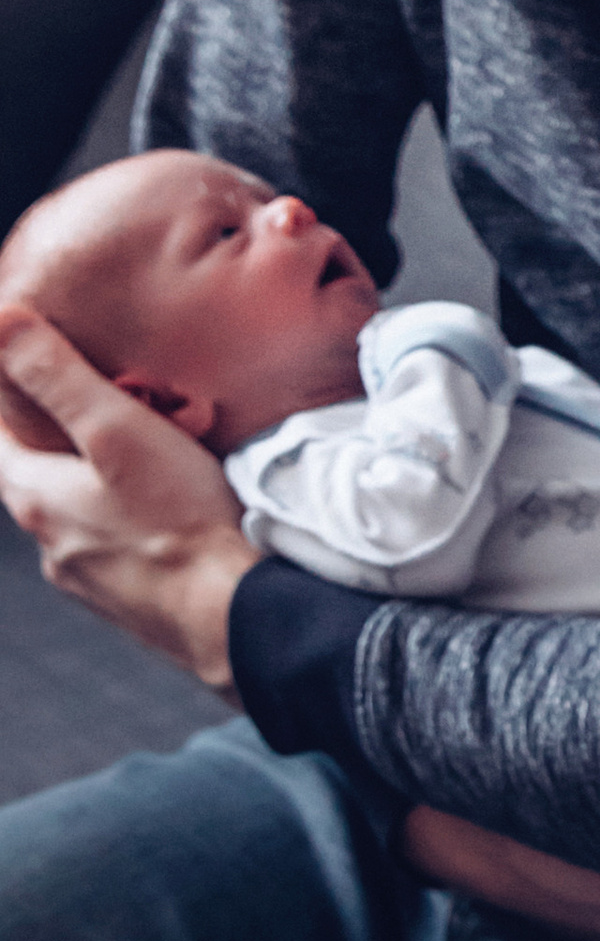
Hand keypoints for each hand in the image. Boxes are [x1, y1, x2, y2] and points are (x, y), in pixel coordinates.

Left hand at [0, 304, 256, 687]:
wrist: (234, 616)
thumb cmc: (180, 522)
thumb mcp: (117, 430)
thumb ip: (59, 378)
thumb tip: (4, 324)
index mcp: (37, 498)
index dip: (4, 398)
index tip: (20, 367)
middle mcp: (51, 545)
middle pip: (35, 477)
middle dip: (55, 438)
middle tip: (89, 402)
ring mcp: (88, 580)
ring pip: (76, 515)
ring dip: (92, 484)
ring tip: (132, 454)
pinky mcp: (130, 602)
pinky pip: (113, 547)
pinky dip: (125, 520)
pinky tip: (161, 512)